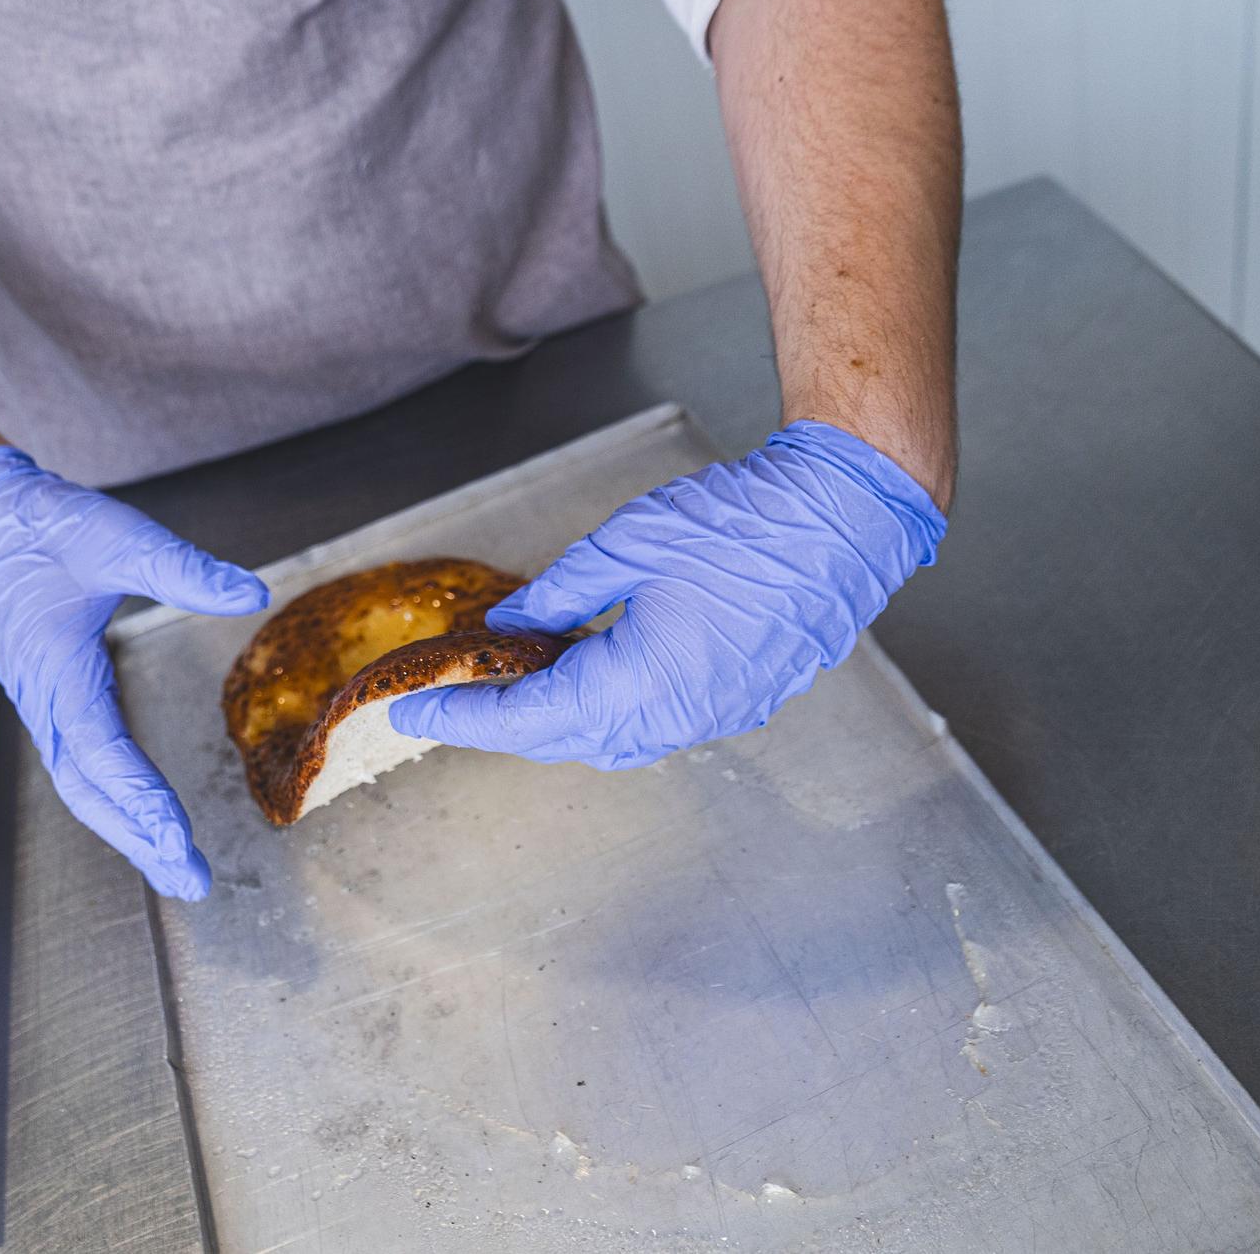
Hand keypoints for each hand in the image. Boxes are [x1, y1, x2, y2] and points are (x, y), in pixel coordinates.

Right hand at [0, 447, 268, 898]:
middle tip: (190, 880)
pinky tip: (147, 819)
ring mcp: (45, 704)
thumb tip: (251, 592)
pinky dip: (114, 801)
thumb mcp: (117, 535)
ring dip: (127, 830)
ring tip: (175, 867)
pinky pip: (82, 766)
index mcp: (56, 668)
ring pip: (82, 785)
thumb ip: (184, 568)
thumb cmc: (41, 526)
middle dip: (138, 840)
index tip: (180, 838)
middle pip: (88, 791)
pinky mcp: (52, 700)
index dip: (140, 798)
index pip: (101, 751)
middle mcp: (45, 699)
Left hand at [389, 421, 945, 768]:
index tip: (412, 712)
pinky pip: (654, 724)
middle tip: (449, 699)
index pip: (525, 719)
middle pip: (564, 740)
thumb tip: (511, 624)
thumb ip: (559, 593)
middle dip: (501, 724)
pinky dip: (608, 709)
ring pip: (612, 739)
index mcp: (641, 684)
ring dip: (556, 721)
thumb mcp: (628, 544)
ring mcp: (715, 717)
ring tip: (510, 684)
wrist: (847, 518)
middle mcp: (677, 718)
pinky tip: (586, 672)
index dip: (462, 718)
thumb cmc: (748, 523)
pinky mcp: (740, 703)